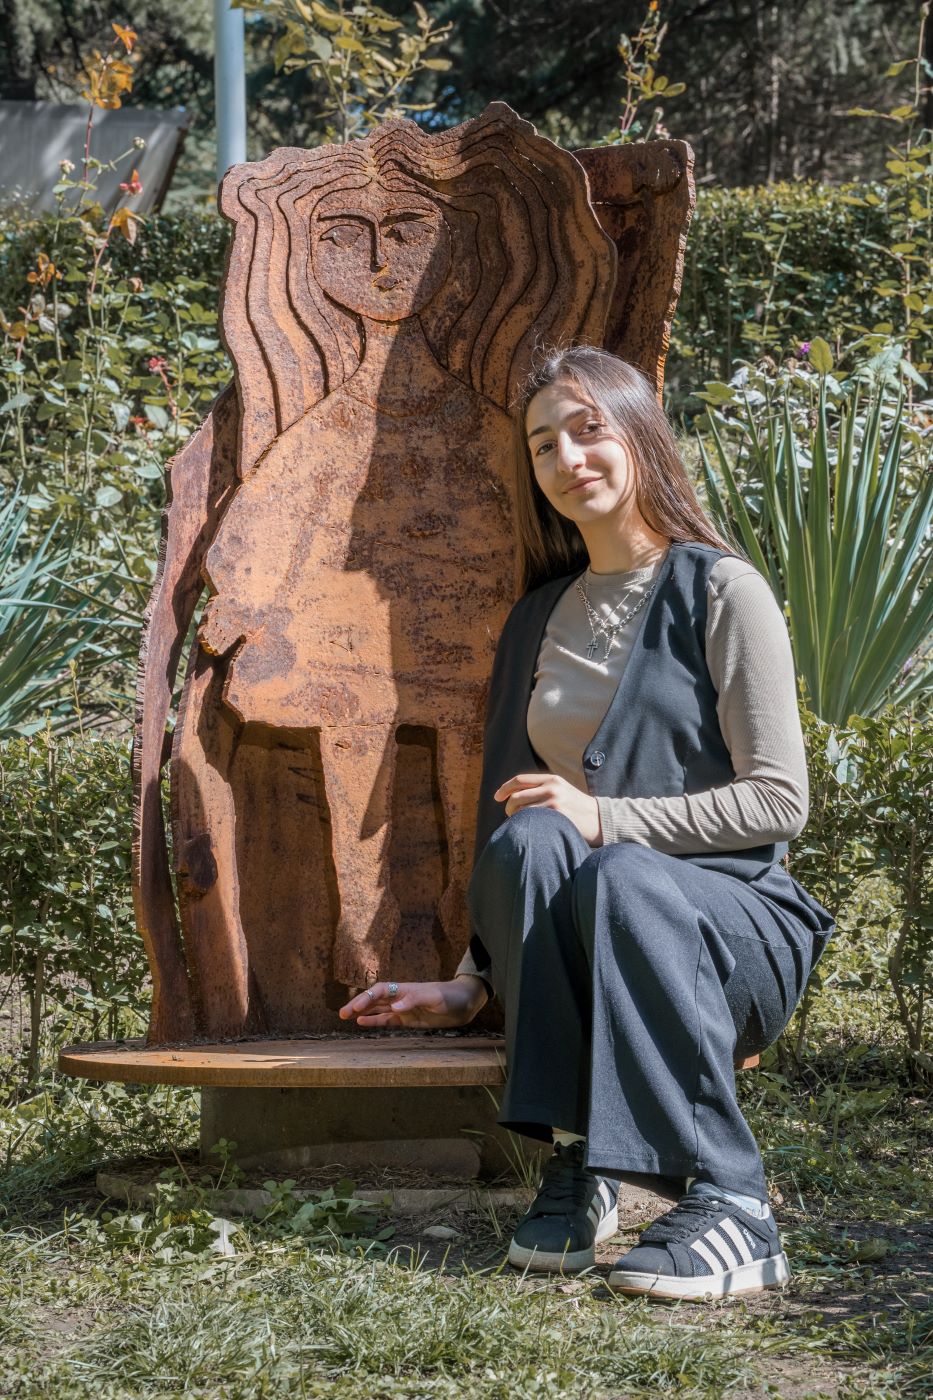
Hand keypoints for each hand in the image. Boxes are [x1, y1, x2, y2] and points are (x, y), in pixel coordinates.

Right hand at [338, 976, 487, 1029]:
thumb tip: (395, 1007)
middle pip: (375, 999)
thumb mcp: (434, 998)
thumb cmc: (450, 996)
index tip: (356, 1008)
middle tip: (342, 1014)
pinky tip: (362, 1023)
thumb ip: (414, 1000)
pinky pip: (387, 1020)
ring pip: (378, 1009)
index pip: (381, 991)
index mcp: (405, 989)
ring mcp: (403, 1008)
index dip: (367, 998)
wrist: (464, 1003)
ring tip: (345, 1017)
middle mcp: (401, 998)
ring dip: (362, 1012)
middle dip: (358, 1005)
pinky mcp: (408, 1019)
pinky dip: (375, 1021)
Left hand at [494, 772, 602, 845]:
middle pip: (516, 797)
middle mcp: (552, 787)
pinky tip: (529, 830)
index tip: (497, 797)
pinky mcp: (557, 815)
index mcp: (552, 779)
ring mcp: (554, 801)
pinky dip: (526, 826)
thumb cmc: (577, 808)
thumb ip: (541, 789)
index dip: (504, 788)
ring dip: (516, 820)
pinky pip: (532, 820)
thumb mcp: (562, 790)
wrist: (601, 819)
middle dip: (508, 808)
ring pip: (521, 811)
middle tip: (510, 817)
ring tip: (521, 825)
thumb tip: (513, 795)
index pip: (519, 780)